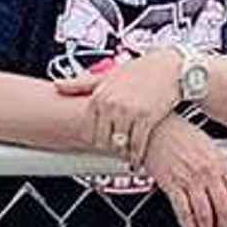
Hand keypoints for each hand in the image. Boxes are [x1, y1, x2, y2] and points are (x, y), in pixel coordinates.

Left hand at [59, 47, 188, 161]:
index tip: (99, 144)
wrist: (169, 67)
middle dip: (107, 149)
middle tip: (114, 152)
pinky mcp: (146, 118)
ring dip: (122, 153)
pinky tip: (136, 159)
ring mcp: (128, 112)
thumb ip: (81, 83)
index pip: (88, 129)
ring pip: (119, 144)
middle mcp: (111, 104)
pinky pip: (137, 144)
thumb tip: (57, 85)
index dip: (93, 140)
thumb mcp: (106, 74)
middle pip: (102, 140)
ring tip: (125, 156)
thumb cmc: (139, 70)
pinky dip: (136, 155)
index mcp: (98, 95)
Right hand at [138, 120, 226, 226]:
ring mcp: (190, 179)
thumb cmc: (180, 135)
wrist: (156, 126)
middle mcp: (208, 172)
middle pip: (225, 209)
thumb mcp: (209, 148)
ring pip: (205, 215)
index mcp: (221, 164)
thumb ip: (220, 168)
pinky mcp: (171, 184)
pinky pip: (184, 213)